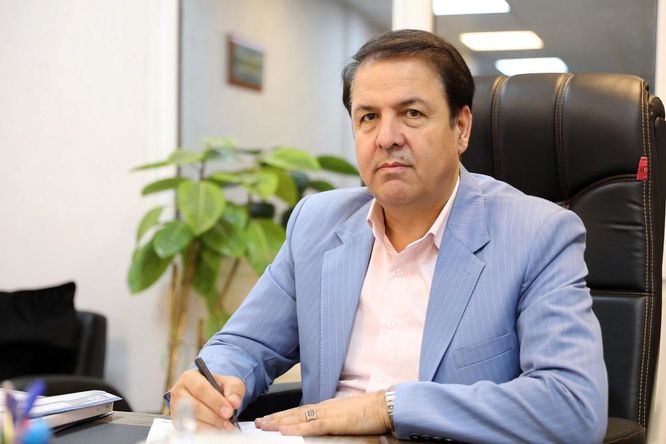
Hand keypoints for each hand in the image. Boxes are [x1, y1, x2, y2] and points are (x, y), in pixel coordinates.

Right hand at [169, 369, 244, 430]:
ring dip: (211, 426)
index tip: (229, 410)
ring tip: (225, 426)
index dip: (215, 401)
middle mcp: (179, 392)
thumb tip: (233, 402)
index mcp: (189, 377)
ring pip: (192, 421)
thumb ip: (234, 389)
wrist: (209, 394)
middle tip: (228, 420)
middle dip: (214, 415)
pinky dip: (206, 431)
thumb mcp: (229, 382)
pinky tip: (217, 430)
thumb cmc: (217, 386)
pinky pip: (191, 430)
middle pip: (194, 407)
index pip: (201, 389)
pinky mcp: (178, 422)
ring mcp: (176, 409)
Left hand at [255, 391, 390, 435]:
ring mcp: (328, 413)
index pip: (299, 411)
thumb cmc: (369, 412)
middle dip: (275, 418)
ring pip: (298, 417)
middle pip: (294, 413)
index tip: (269, 419)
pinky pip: (311, 425)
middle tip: (258, 423)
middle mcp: (323, 407)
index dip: (283, 415)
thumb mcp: (346, 417)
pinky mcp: (335, 422)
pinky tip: (284, 430)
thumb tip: (322, 427)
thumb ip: (332, 421)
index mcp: (326, 407)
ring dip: (279, 422)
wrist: (384, 406)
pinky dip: (296, 427)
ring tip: (264, 425)